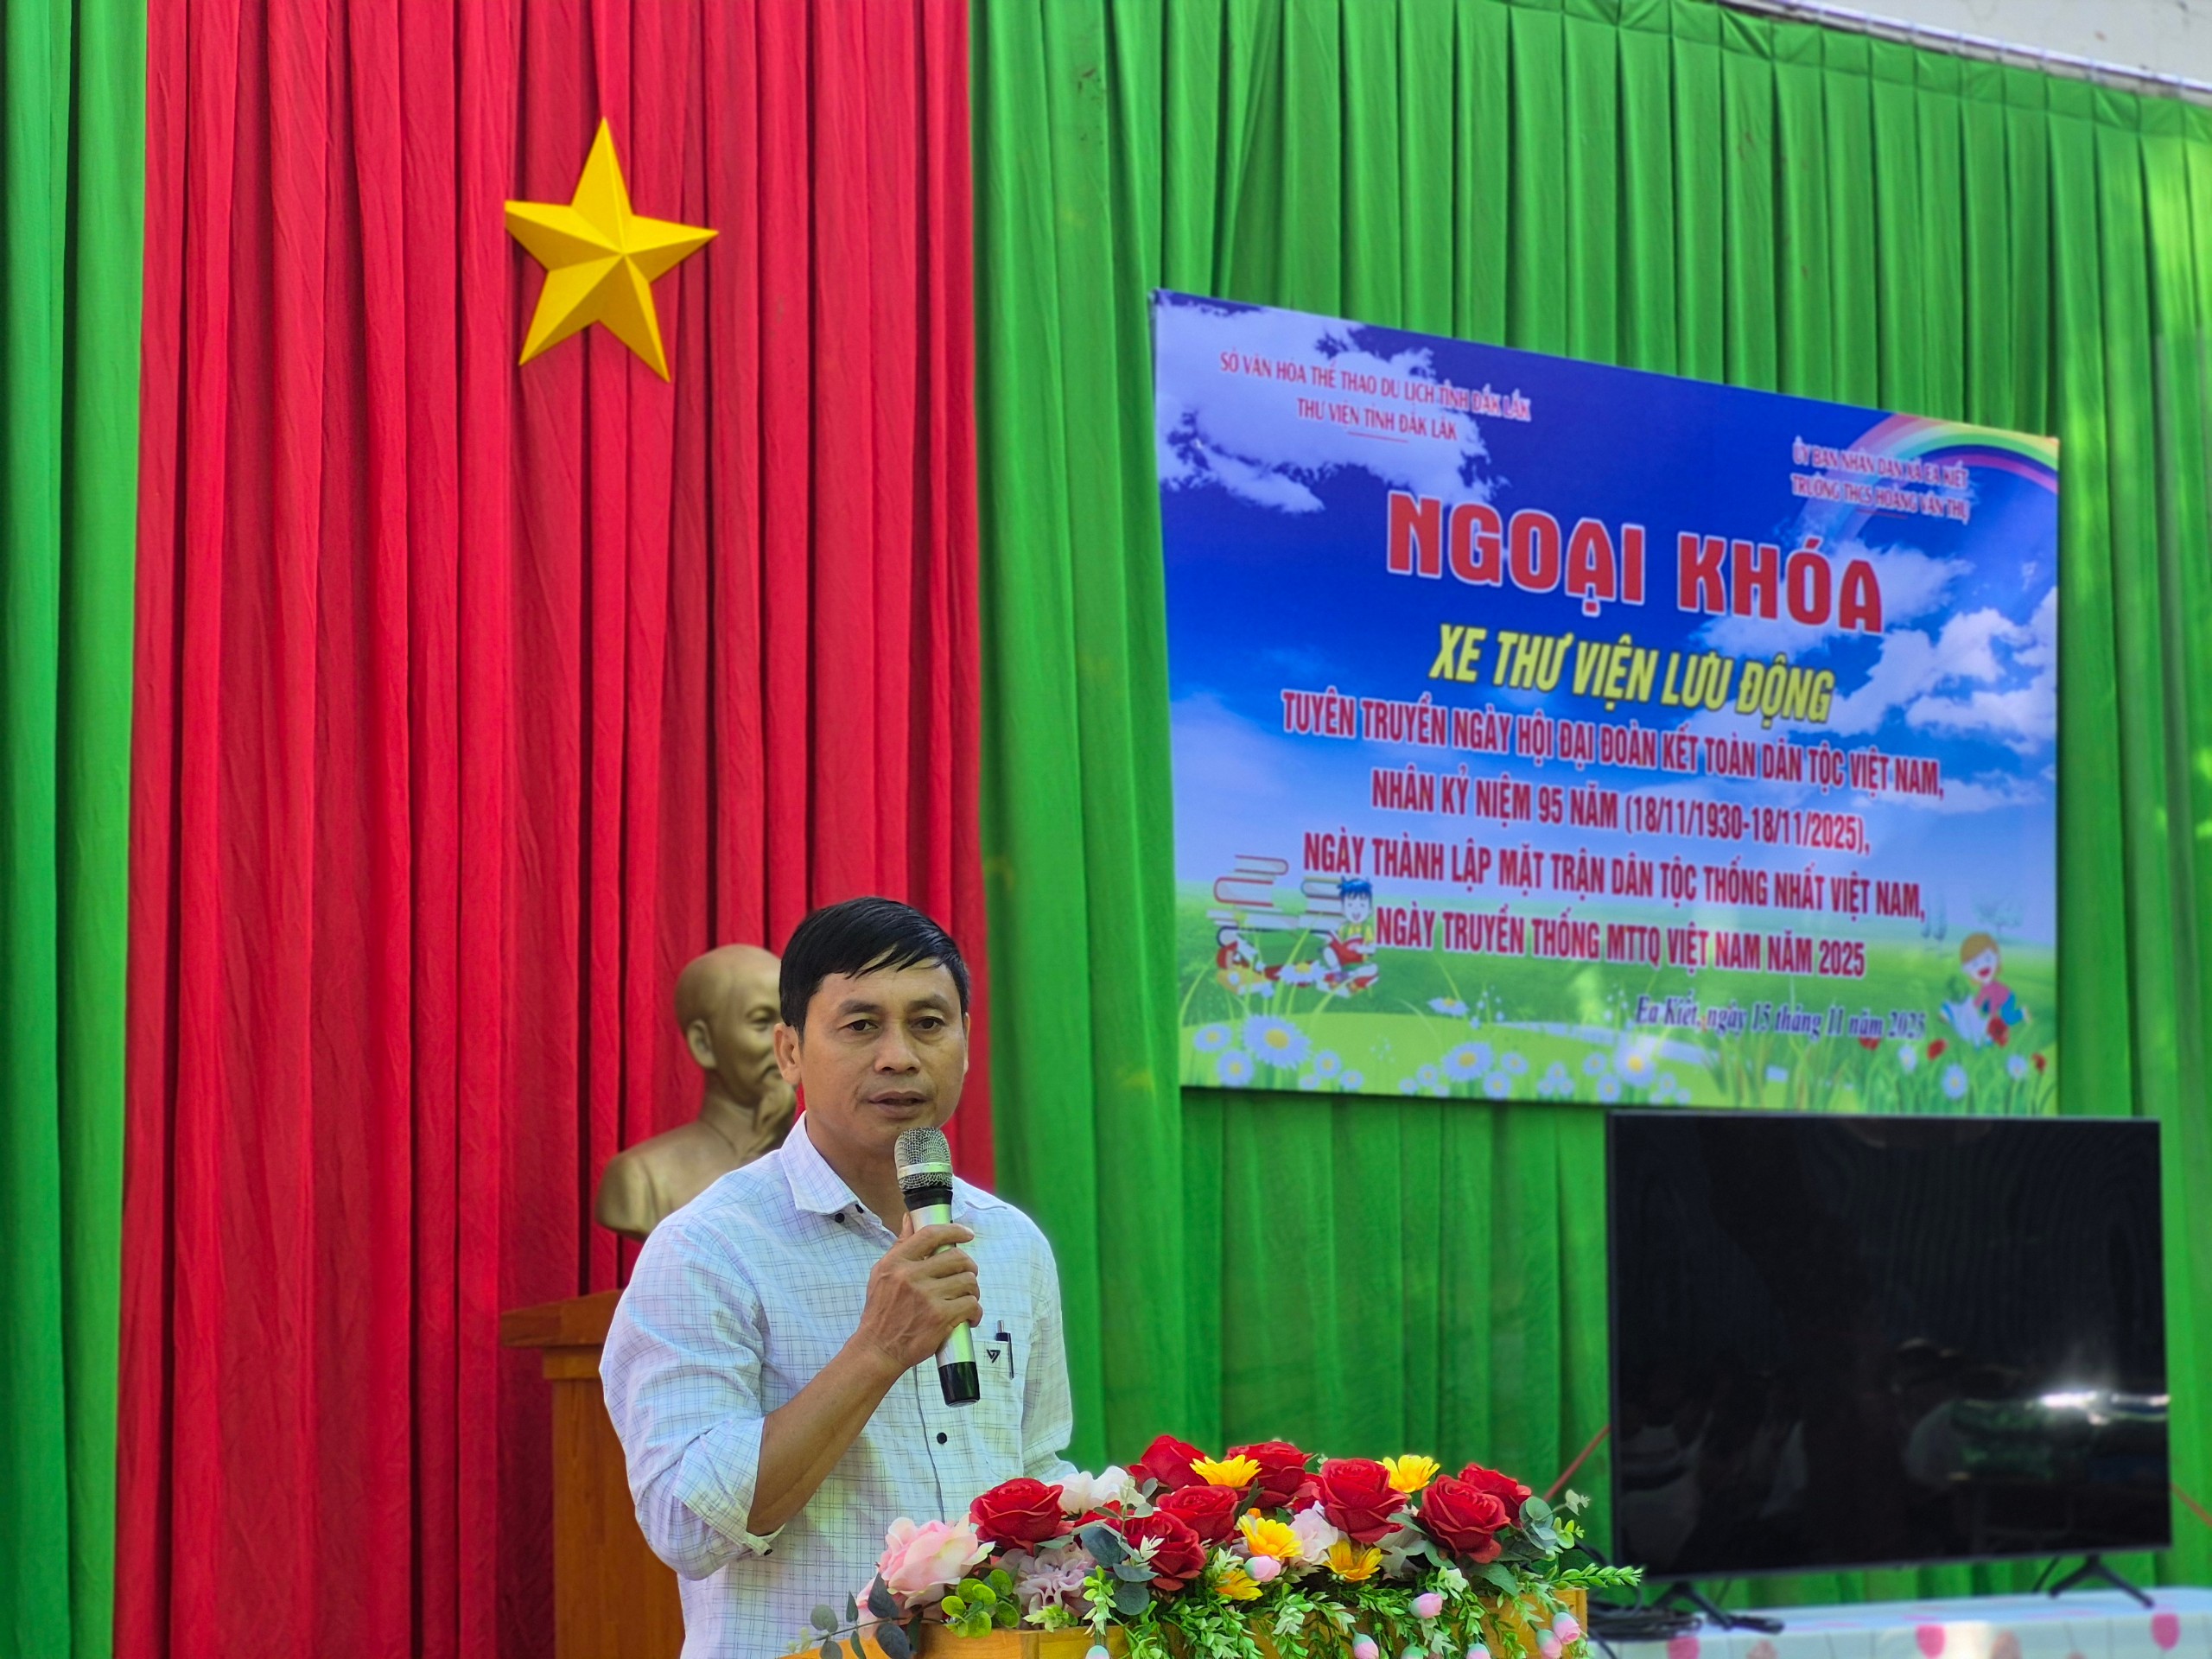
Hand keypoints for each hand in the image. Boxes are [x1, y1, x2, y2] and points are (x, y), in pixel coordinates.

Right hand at [853, 1221, 979, 1376]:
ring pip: (968, 1281)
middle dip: (969, 1266)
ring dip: (972, 1291)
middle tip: (966, 1276)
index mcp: (896, 1263)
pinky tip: (969, 1316)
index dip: (954, 1231)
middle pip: (957, 1258)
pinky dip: (975, 1311)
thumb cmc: (881, 1312)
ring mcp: (927, 1297)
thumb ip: (900, 1246)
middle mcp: (911, 1276)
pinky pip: (971, 1305)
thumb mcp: (882, 1274)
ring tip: (966, 1299)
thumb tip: (909, 1219)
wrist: (877, 1349)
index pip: (931, 1235)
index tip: (967, 1234)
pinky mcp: (940, 1317)